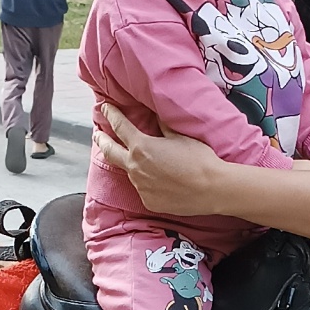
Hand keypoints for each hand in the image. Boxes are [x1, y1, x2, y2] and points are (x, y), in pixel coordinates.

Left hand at [93, 104, 229, 213]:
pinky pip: (144, 189)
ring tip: (142, 161)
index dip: (111, 115)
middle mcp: (135, 168)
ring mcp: (140, 187)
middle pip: (110, 152)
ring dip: (132, 164)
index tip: (105, 108)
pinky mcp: (149, 202)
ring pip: (130, 172)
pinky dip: (148, 183)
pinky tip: (162, 181)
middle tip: (97, 135)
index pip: (120, 126)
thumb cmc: (199, 160)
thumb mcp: (180, 136)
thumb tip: (155, 116)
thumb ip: (163, 126)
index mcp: (142, 147)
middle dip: (102, 141)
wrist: (212, 189)